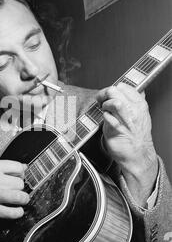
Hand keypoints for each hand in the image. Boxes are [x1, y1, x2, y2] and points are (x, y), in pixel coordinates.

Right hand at [0, 160, 28, 237]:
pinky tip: (16, 210)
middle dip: (20, 187)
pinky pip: (12, 212)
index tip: (19, 177)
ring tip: (20, 200)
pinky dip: (17, 212)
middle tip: (16, 190)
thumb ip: (3, 167)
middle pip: (19, 183)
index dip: (21, 173)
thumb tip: (24, 167)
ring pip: (19, 196)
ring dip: (23, 199)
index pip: (17, 167)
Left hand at [96, 83, 157, 205]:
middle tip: (101, 101)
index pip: (123, 86)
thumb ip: (132, 101)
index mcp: (140, 104)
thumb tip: (122, 89)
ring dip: (104, 105)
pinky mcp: (117, 130)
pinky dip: (103, 117)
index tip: (107, 95)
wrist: (137, 154)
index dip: (112, 89)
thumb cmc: (135, 136)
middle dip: (104, 95)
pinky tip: (106, 121)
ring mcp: (127, 120)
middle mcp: (134, 110)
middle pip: (114, 91)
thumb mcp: (138, 114)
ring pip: (113, 102)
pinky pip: (107, 117)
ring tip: (104, 111)